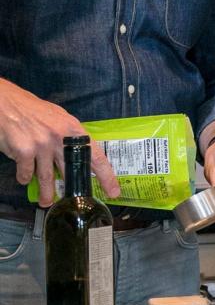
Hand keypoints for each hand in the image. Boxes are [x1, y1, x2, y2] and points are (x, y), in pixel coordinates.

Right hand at [0, 79, 119, 206]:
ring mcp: (42, 145)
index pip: (96, 156)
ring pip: (47, 177)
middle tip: (77, 203)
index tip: (113, 191)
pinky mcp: (24, 151)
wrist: (6, 102)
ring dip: (46, 192)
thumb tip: (80, 155)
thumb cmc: (34, 110)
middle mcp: (60, 138)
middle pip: (73, 171)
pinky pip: (26, 172)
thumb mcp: (59, 118)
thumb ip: (69, 136)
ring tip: (46, 201)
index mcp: (74, 130)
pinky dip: (24, 177)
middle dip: (75, 191)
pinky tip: (24, 177)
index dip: (106, 176)